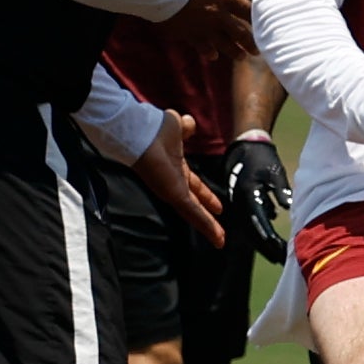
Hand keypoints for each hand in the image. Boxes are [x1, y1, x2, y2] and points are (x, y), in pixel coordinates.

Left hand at [135, 110, 224, 248]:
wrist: (143, 132)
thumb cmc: (155, 128)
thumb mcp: (177, 127)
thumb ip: (185, 128)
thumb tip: (189, 123)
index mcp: (176, 166)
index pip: (194, 185)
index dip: (206, 195)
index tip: (218, 207)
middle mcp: (174, 181)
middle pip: (194, 202)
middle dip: (207, 214)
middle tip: (218, 230)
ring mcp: (173, 190)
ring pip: (194, 213)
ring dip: (208, 227)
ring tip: (220, 240)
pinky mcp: (174, 195)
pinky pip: (193, 213)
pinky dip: (207, 226)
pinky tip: (218, 238)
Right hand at [158, 0, 252, 58]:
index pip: (247, 10)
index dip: (256, 18)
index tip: (263, 24)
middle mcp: (219, 16)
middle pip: (240, 33)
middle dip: (250, 43)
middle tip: (257, 51)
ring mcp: (205, 27)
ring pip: (225, 44)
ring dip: (234, 52)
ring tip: (241, 57)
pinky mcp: (189, 34)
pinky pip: (202, 47)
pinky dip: (208, 52)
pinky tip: (212, 56)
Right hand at [225, 131, 290, 263]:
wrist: (244, 145)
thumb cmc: (262, 157)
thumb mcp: (274, 171)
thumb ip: (281, 189)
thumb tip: (288, 207)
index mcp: (247, 195)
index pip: (259, 222)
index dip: (270, 239)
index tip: (283, 250)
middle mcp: (239, 202)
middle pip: (252, 231)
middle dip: (266, 247)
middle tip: (281, 260)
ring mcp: (238, 204)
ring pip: (249, 229)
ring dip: (263, 243)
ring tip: (277, 255)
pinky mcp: (240, 203)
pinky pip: (249, 222)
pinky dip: (260, 233)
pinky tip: (271, 241)